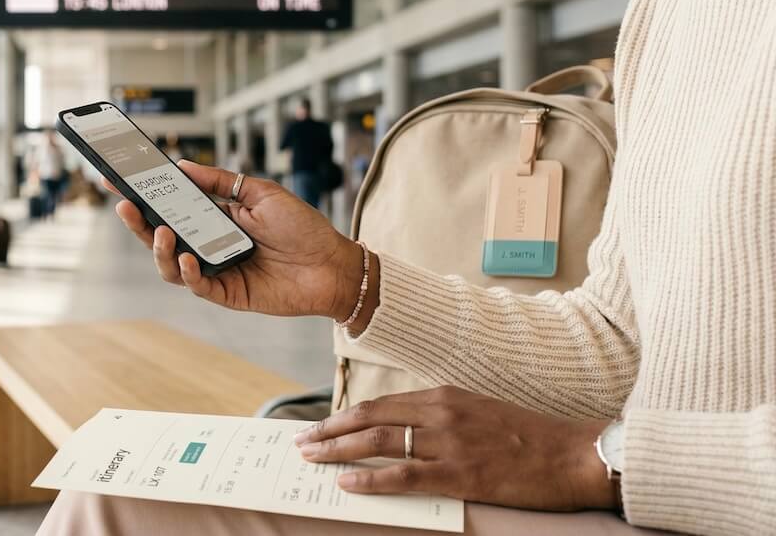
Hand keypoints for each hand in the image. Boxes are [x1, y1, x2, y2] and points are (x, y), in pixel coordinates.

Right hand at [107, 160, 363, 319]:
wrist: (333, 264)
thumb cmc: (303, 227)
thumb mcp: (260, 193)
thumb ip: (220, 182)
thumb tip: (182, 167)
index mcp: (215, 218)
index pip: (172, 207)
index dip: (144, 197)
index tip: (118, 181)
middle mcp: (210, 244)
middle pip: (162, 237)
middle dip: (139, 223)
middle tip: (124, 205)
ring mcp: (217, 270)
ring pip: (171, 266)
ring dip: (159, 250)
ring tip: (160, 233)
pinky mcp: (228, 293)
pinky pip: (198, 286)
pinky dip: (188, 273)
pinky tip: (187, 259)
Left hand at [294, 386, 615, 511]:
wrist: (575, 454)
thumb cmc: (530, 437)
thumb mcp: (480, 411)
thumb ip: (442, 416)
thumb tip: (404, 429)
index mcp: (445, 395)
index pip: (381, 404)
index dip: (345, 415)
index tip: (321, 425)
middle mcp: (440, 412)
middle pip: (370, 417)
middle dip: (330, 430)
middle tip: (301, 441)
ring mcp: (448, 442)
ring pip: (377, 441)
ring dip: (337, 450)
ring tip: (310, 458)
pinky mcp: (458, 472)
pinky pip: (402, 474)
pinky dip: (369, 477)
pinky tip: (346, 481)